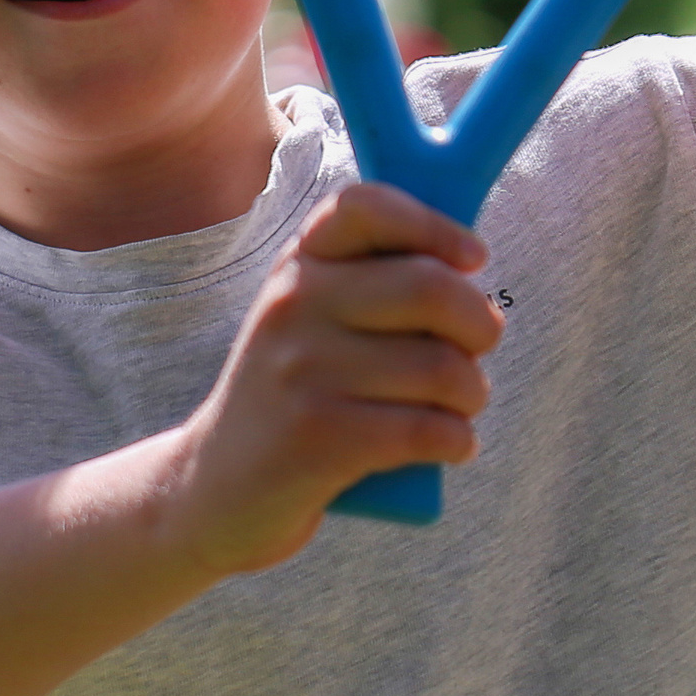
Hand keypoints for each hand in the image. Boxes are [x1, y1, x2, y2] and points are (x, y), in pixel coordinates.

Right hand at [162, 183, 504, 574]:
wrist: (216, 489)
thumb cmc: (298, 395)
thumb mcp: (312, 321)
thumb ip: (373, 281)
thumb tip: (470, 266)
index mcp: (299, 264)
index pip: (367, 206)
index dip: (436, 225)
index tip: (472, 260)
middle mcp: (294, 304)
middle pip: (431, 287)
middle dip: (480, 325)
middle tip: (478, 350)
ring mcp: (302, 370)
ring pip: (441, 367)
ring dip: (473, 394)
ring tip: (459, 408)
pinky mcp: (317, 437)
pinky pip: (427, 428)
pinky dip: (459, 441)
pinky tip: (454, 445)